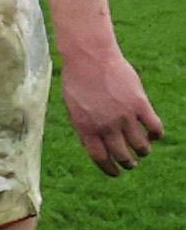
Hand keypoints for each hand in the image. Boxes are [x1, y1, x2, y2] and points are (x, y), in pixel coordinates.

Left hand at [63, 50, 161, 174]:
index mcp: (86, 128)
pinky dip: (156, 135)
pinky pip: (154, 127)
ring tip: (143, 151)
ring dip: (143, 151)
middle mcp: (105, 126)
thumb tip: (94, 144)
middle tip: (131, 163)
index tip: (115, 173)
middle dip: (128, 163)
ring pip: (141, 145)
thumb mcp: (73, 107)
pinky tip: (154, 135)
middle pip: (122, 155)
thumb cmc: (77, 80)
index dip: (109, 169)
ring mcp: (124, 116)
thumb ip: (84, 126)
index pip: (100, 158)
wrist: (90, 57)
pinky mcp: (140, 105)